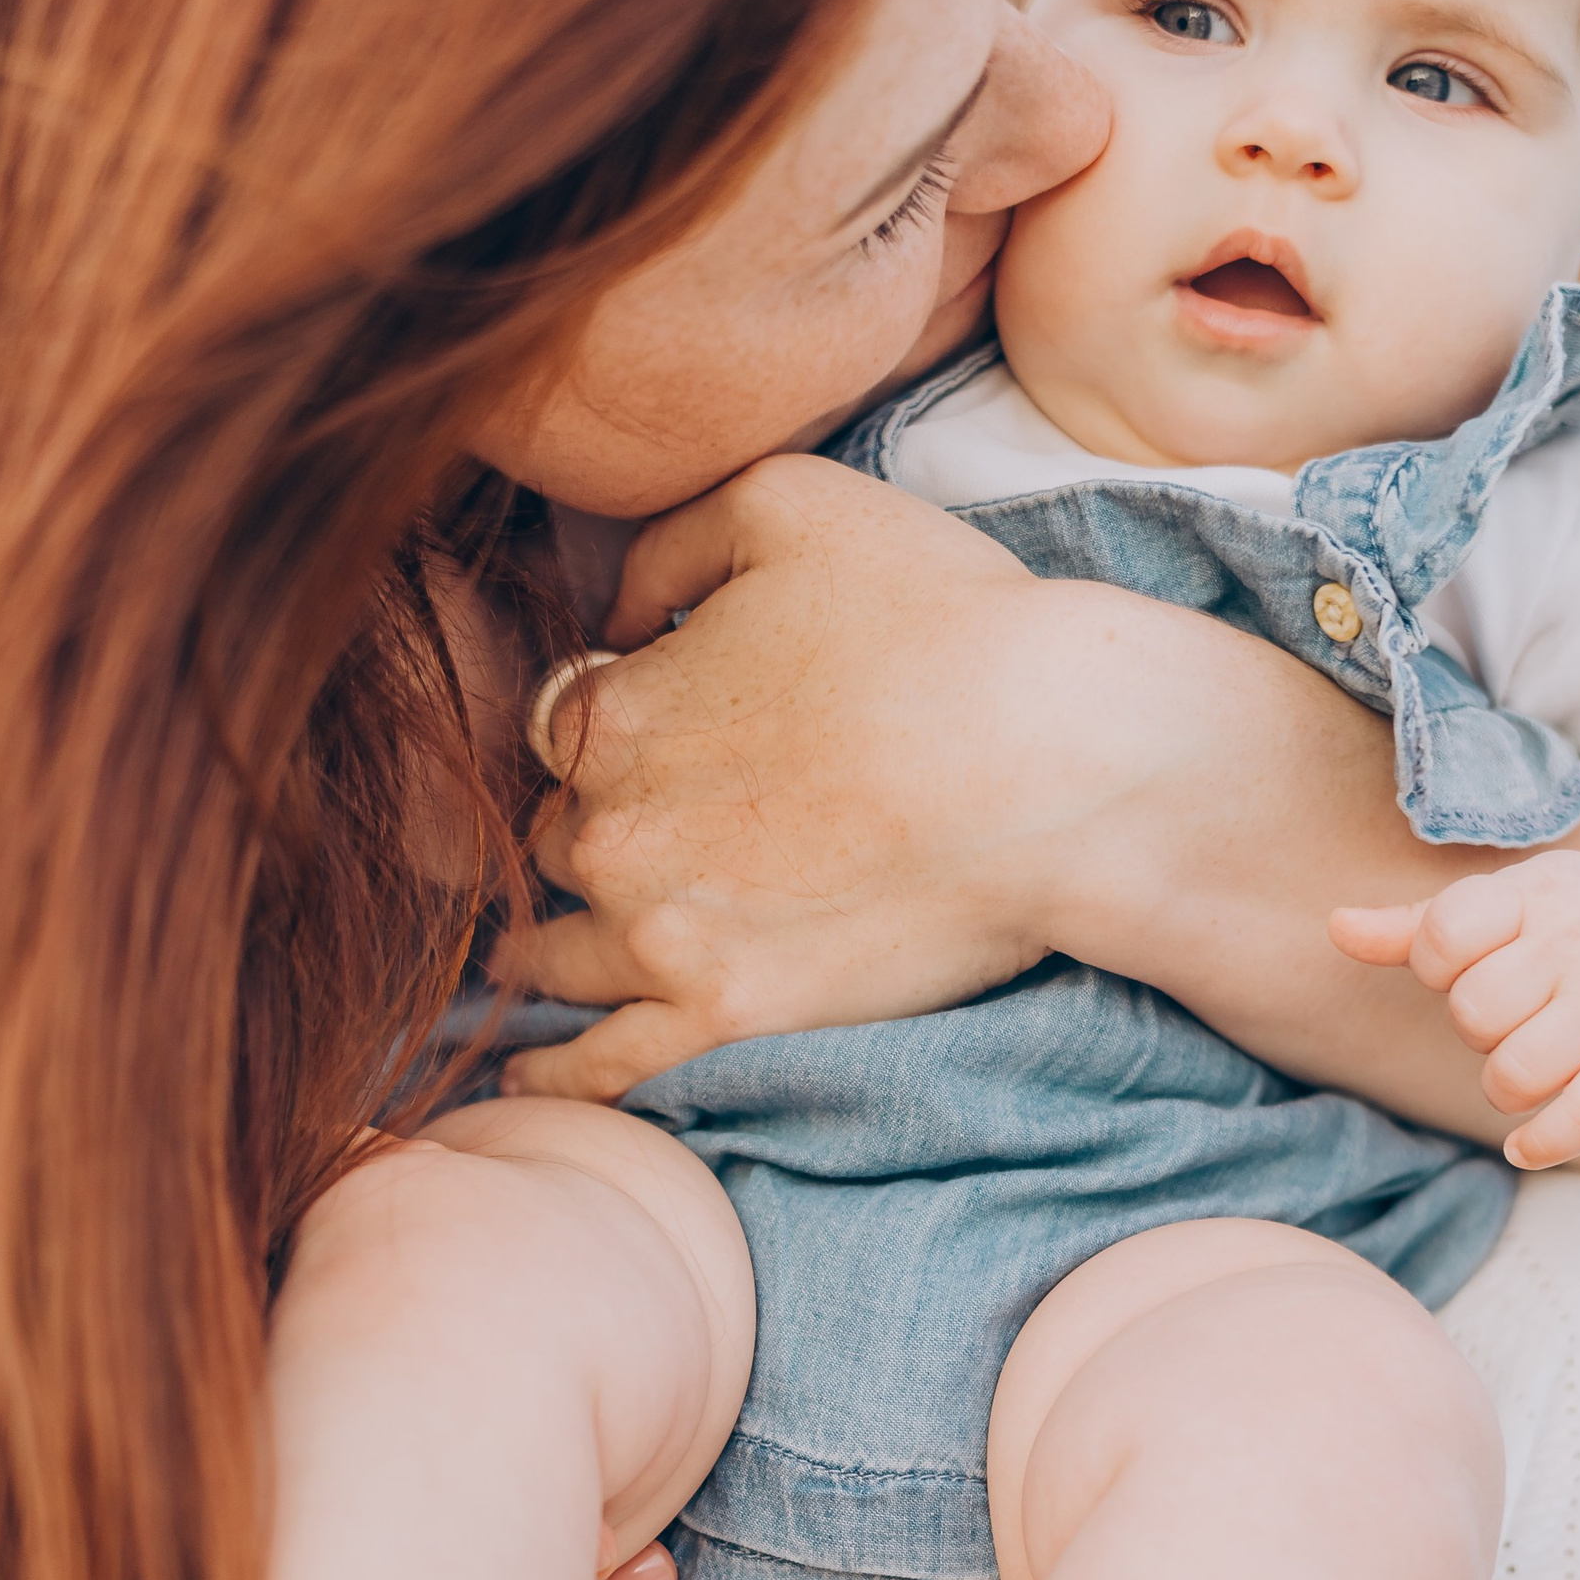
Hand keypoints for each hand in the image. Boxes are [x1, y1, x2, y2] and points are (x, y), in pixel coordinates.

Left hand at [496, 457, 1126, 1100]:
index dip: (607, 729)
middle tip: (636, 839)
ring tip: (528, 961)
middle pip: (562, 839)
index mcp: (613, 710)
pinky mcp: (726, 1016)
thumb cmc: (943, 619)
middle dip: (589, 832)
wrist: (1055, 764)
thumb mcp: (791, 501)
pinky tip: (524, 1078)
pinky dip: (557, 1071)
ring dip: (546, 949)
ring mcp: (661, 934)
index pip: (563, 728)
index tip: (653, 741)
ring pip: (562, 949)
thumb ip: (668, 543)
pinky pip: (604, 1063)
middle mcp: (612, 829)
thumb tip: (610, 612)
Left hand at [1329, 849, 1579, 1169]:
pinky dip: (1545, 1142)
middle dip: (1476, 1029)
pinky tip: (1525, 1146)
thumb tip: (1335, 927)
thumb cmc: (1573, 928)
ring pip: (1518, 1074)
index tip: (1467, 964)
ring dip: (1506, 1087)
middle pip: (1475, 1012)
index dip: (1437, 963)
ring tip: (1528, 1067)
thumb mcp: (1506, 906)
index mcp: (1538, 893)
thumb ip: (1417, 926)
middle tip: (1512, 1018)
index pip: (1446, 932)